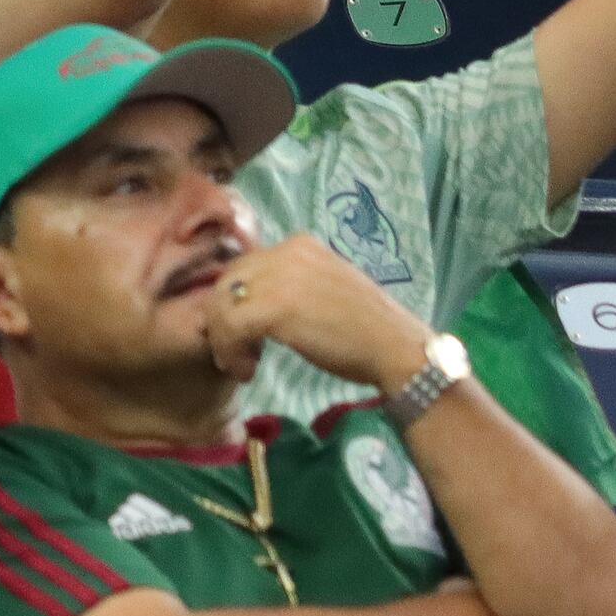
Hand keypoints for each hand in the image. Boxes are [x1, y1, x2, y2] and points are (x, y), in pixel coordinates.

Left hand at [201, 232, 429, 389]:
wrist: (394, 347)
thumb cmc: (364, 330)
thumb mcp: (320, 292)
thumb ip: (288, 287)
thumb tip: (249, 304)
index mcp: (299, 245)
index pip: (244, 267)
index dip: (236, 303)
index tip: (246, 336)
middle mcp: (286, 251)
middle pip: (227, 281)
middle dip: (223, 320)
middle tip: (238, 354)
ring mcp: (280, 276)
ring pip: (222, 304)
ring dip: (225, 340)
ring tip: (243, 365)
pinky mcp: (276, 307)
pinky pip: (230, 327)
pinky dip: (231, 352)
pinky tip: (248, 371)